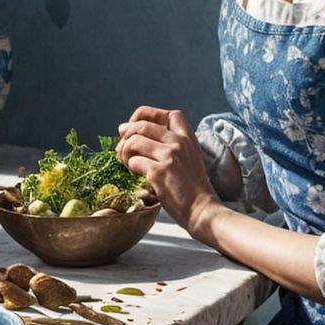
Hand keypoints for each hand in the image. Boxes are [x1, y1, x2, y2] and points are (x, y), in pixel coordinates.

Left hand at [115, 106, 220, 242]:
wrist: (202, 210)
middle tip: (122, 150)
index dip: (145, 115)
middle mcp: (179, 142)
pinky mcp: (159, 172)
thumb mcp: (188, 158)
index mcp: (188, 138)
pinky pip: (133, 161)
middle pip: (141, 125)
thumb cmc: (191, 188)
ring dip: (123, 153)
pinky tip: (136, 175)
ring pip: (133, 141)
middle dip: (125, 136)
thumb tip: (126, 129)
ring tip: (126, 163)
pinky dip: (130, 168)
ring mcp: (169, 156)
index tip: (135, 127)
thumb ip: (168, 143)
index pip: (166, 113)